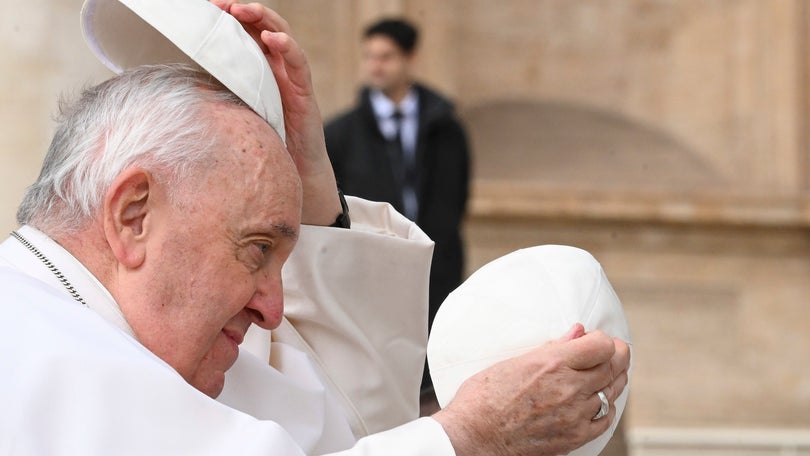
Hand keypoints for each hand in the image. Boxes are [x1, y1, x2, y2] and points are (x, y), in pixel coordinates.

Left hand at [212, 1, 341, 225]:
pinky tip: (272, 39)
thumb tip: (174, 90)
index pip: (243, 34)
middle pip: (262, 28)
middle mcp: (276, 70)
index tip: (203, 8)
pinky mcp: (305, 93)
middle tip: (220, 3)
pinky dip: (287, 47)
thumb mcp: (232, 117)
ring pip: (282, 37)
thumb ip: (215, 99)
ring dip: (264, 20)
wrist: (293, 175)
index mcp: (257, 72)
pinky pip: (298, 63)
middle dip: (242, 11)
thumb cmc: (262, 147)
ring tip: (243, 11)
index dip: (226, 19)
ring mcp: (292, 79)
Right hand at [433, 324, 630, 455]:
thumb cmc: (484, 397)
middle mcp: (569, 387)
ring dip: (614, 379)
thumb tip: (577, 333)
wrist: (474, 435)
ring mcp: (574, 414)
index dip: (604, 340)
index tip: (598, 339)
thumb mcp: (514, 362)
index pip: (602, 346)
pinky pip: (604, 420)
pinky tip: (602, 402)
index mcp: (552, 363)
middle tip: (616, 351)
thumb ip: (552, 347)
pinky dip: (607, 408)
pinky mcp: (573, 436)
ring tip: (611, 373)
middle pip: (612, 367)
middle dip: (618, 355)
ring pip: (611, 393)